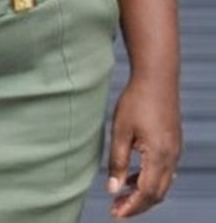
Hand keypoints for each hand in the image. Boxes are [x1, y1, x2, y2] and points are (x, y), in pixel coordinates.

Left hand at [105, 73, 181, 217]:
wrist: (157, 78)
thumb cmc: (136, 101)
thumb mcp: (120, 131)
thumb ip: (118, 162)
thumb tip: (112, 189)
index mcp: (159, 157)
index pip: (147, 193)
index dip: (131, 207)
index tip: (115, 214)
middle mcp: (171, 158)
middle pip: (157, 194)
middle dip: (137, 205)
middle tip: (116, 209)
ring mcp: (174, 151)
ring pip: (162, 184)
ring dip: (143, 193)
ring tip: (121, 195)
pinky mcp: (173, 144)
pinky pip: (164, 172)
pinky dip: (149, 179)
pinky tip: (132, 176)